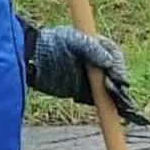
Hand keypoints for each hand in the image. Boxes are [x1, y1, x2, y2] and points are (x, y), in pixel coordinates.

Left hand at [30, 25, 148, 124]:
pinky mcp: (82, 93)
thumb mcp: (73, 41)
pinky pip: (98, 100)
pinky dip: (105, 105)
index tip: (117, 75)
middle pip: (115, 74)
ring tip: (120, 104)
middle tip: (117, 90)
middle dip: (118, 83)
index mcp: (98, 47)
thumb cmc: (51, 44)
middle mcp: (98, 64)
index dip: (118, 66)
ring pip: (110, 89)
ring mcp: (91, 79)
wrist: (29, 60)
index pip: (115, 57)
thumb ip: (92, 49)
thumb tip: (110, 64)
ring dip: (116, 96)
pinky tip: (112, 109)